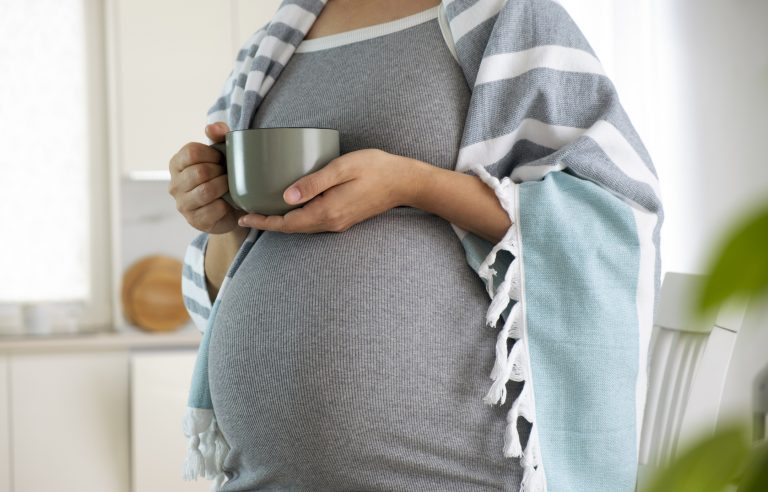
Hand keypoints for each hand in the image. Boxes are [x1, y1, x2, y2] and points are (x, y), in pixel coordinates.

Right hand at [168, 122, 246, 233]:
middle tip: (227, 175)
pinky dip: (226, 205)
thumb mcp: (223, 153)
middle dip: (220, 172)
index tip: (221, 159)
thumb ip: (219, 135)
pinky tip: (228, 202)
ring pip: (206, 191)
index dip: (212, 154)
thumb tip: (211, 127)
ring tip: (229, 186)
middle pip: (200, 172)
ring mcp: (183, 204)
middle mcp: (174, 184)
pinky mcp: (195, 221)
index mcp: (177, 164)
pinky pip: (214, 209)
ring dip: (224, 187)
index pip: (191, 152)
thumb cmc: (223, 176)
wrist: (232, 209)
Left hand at [237, 149, 420, 232]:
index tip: (243, 216)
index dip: (263, 221)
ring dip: (282, 222)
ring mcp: (338, 223)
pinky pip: (313, 222)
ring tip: (263, 211)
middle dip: (268, 223)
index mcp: (327, 212)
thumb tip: (286, 196)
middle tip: (246, 213)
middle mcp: (331, 223)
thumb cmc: (375, 169)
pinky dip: (296, 218)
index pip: (287, 223)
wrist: (405, 182)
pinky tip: (290, 206)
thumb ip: (314, 182)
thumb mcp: (342, 169)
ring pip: (302, 226)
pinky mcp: (344, 218)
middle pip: (292, 228)